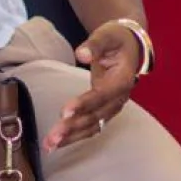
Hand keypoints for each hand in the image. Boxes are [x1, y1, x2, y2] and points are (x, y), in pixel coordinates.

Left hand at [41, 20, 141, 152]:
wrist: (130, 46)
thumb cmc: (117, 39)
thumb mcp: (108, 35)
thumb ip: (95, 44)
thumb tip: (81, 54)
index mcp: (122, 80)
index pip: (102, 95)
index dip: (84, 104)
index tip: (64, 112)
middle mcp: (119, 99)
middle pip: (95, 116)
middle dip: (73, 127)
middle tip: (52, 136)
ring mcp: (112, 107)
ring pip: (93, 126)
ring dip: (72, 137)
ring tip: (50, 145)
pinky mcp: (104, 111)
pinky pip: (91, 127)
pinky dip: (75, 136)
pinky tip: (58, 143)